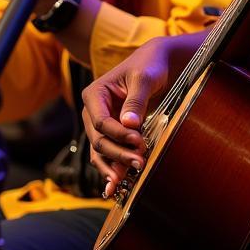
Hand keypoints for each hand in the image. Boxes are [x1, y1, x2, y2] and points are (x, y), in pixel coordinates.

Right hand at [81, 32, 203, 196]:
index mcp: (95, 94)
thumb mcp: (144, 78)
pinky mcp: (111, 133)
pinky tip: (117, 184)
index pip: (101, 122)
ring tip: (130, 176)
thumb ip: (136, 100)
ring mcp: (100, 124)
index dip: (118, 135)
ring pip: (101, 151)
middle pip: (99, 140)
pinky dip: (113, 167)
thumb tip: (129, 124)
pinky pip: (107, 154)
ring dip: (115, 164)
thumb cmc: (149, 66)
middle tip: (140, 163)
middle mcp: (92, 111)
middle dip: (118, 153)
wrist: (156, 64)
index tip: (139, 142)